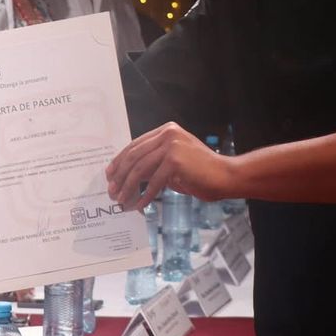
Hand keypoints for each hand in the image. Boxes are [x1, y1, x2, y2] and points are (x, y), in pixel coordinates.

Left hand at [105, 121, 234, 208]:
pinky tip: (139, 205)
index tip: (110, 175)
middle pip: (134, 156)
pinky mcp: (175, 160)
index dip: (120, 161)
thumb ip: (154, 163)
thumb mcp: (173, 163)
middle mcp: (167, 134)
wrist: (226, 176)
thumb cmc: (201, 173)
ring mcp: (172, 145)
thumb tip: (128, 177)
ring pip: (140, 169)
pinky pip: (154, 181)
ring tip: (122, 201)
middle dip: (120, 176)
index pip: (135, 145)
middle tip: (112, 191)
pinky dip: (145, 195)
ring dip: (128, 187)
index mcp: (166, 131)